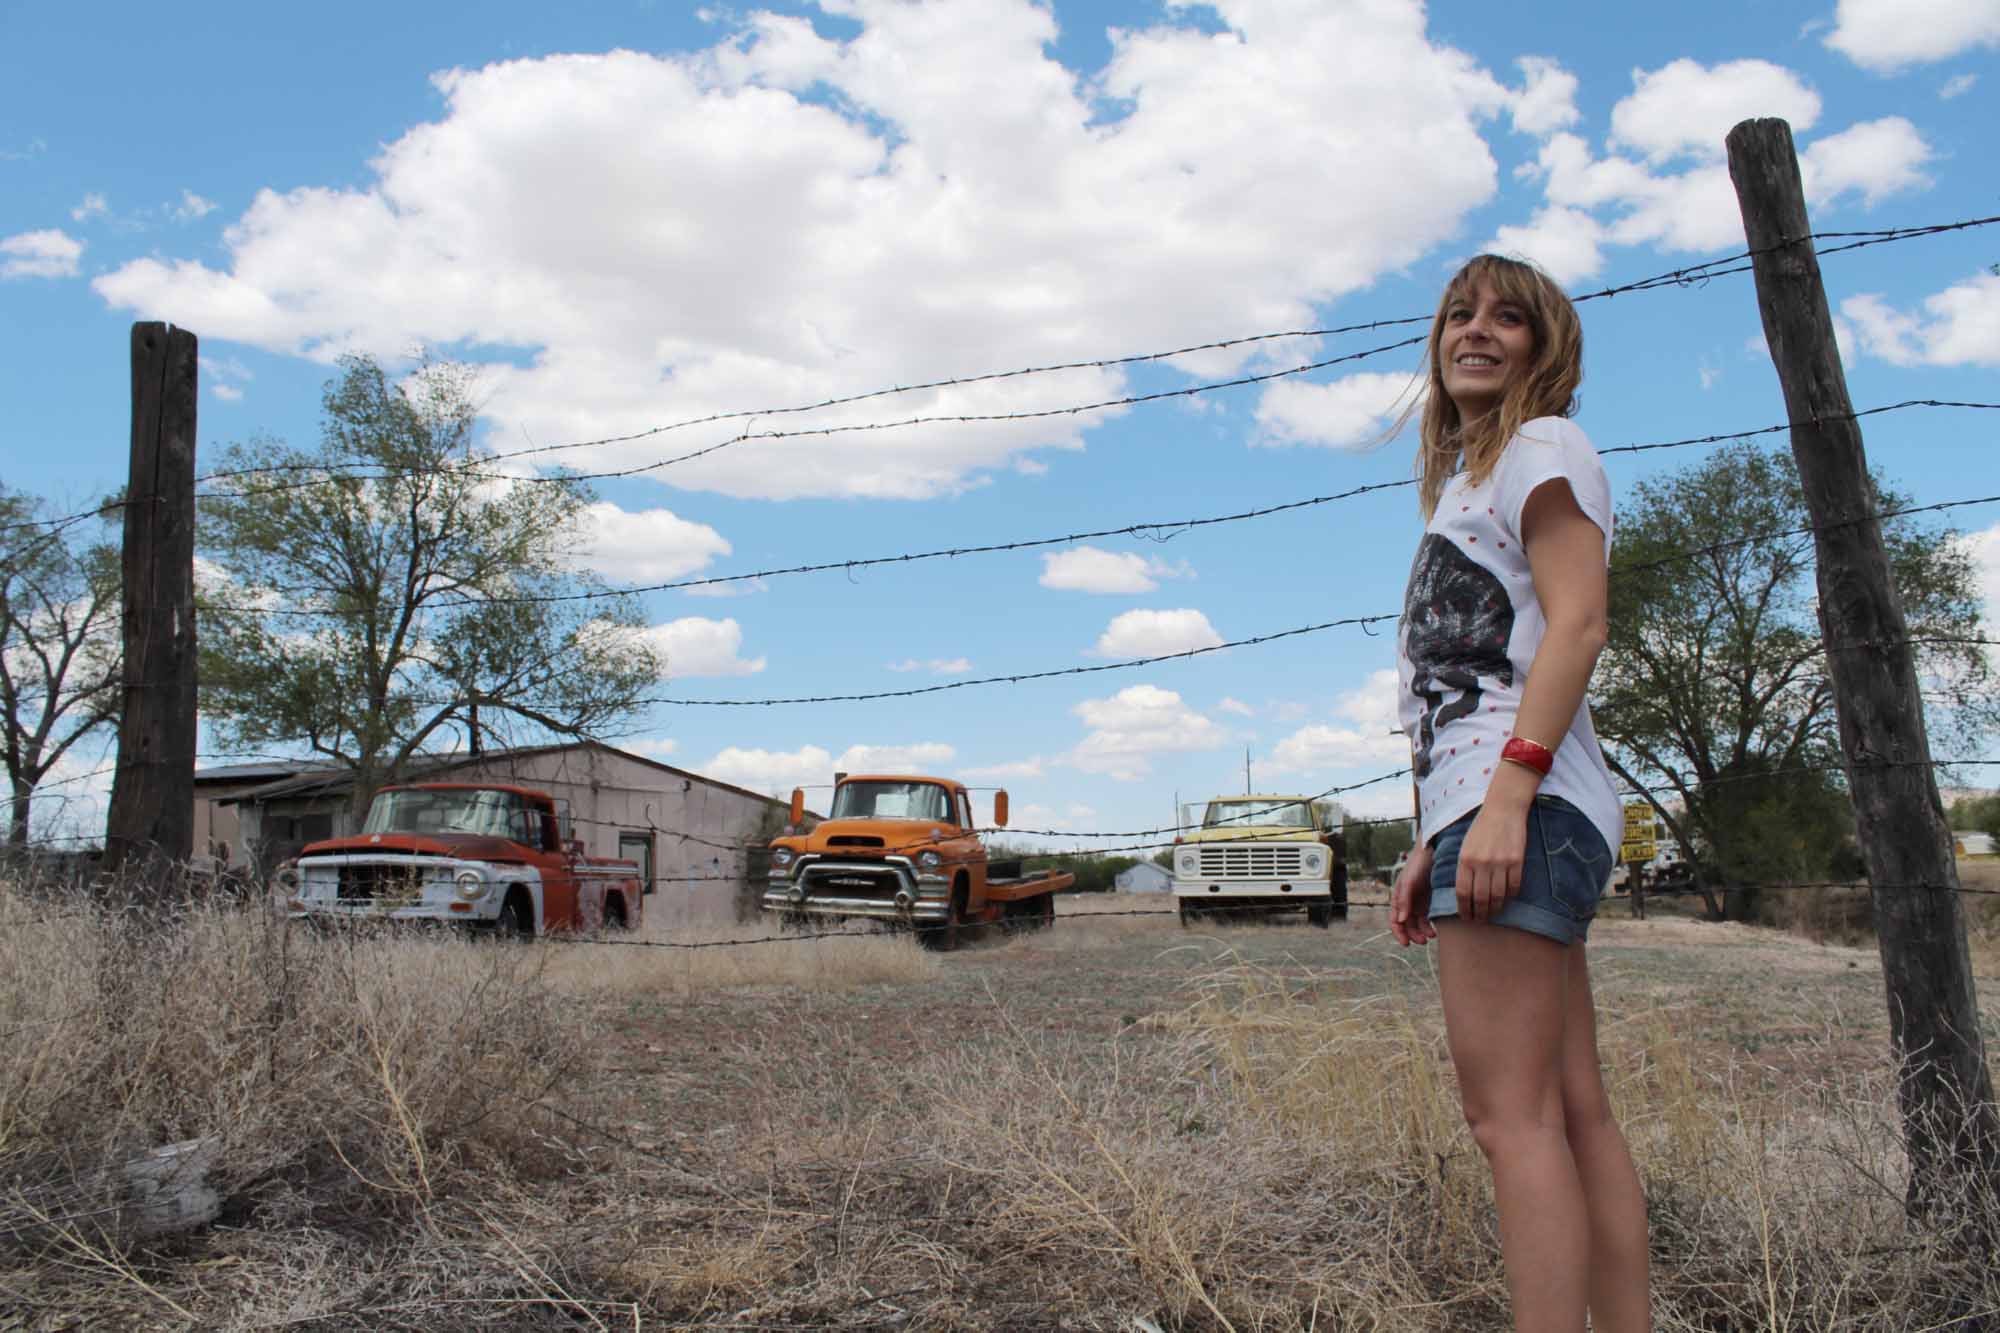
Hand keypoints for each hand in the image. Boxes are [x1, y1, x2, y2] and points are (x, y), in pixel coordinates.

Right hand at [1389, 843, 1436, 946]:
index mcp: (1398, 898)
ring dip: (1422, 932)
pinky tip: (1436, 930)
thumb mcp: (1409, 882)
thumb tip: (1400, 920)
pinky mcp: (1429, 901)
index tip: (1406, 943)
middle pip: (1407, 924)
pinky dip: (1430, 925)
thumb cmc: (1417, 865)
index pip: (1395, 920)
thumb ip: (1404, 901)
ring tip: (1432, 936)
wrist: (1433, 852)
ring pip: (1417, 923)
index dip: (1399, 933)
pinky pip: (1427, 918)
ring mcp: (1418, 902)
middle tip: (1423, 942)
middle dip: (1413, 935)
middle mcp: (1407, 902)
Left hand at [1454, 797, 1529, 922]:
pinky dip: (1510, 896)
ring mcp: (1500, 862)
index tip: (1465, 917)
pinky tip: (1506, 900)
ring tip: (1492, 913)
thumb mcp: (1465, 846)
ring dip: (1494, 908)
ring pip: (1497, 895)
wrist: (1503, 809)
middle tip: (1479, 920)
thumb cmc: (1481, 828)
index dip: (1464, 908)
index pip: (1462, 892)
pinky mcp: (1517, 861)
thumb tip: (1464, 893)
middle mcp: (1482, 863)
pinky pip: (1514, 886)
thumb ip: (1464, 867)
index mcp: (1465, 859)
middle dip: (1479, 913)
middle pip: (1480, 898)